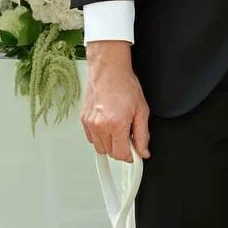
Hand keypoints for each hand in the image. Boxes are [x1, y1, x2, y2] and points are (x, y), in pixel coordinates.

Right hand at [81, 44, 149, 159]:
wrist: (109, 71)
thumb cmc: (125, 86)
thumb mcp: (141, 111)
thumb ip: (142, 135)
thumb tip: (143, 151)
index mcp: (116, 124)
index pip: (121, 154)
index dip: (130, 157)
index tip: (135, 154)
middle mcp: (100, 126)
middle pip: (110, 153)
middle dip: (121, 148)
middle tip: (128, 135)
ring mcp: (90, 123)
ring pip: (100, 148)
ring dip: (110, 144)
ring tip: (118, 128)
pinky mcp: (84, 120)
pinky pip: (92, 138)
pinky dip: (101, 137)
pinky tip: (108, 125)